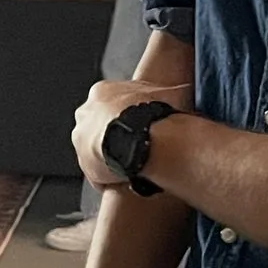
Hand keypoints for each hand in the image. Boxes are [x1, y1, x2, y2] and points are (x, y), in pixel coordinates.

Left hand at [73, 79, 193, 189]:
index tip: (142, 127)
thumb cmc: (152, 113)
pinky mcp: (85, 165)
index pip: (112, 106)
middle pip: (100, 127)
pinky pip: (99, 175)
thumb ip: (171, 93)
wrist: (138, 136)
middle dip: (117, 136)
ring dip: (115, 157)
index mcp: (101, 92)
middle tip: (139, 147)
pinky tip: (131, 180)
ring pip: (98, 151)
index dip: (128, 117)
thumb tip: (186, 88)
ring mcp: (81, 140)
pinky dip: (113, 178)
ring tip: (138, 164)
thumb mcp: (168, 94)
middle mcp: (85, 114)